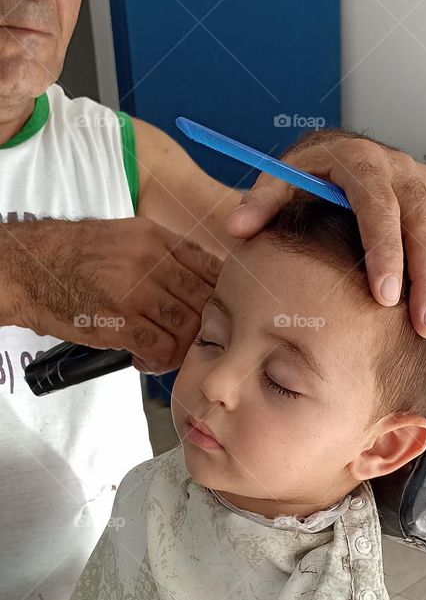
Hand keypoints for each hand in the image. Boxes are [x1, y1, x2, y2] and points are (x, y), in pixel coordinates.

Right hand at [12, 216, 221, 371]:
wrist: (31, 267)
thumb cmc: (75, 256)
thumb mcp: (126, 237)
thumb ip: (163, 254)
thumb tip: (197, 281)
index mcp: (157, 238)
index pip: (211, 268)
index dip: (220, 296)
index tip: (215, 314)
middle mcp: (152, 261)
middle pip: (205, 302)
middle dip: (204, 328)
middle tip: (188, 341)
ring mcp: (137, 291)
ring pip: (188, 329)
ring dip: (182, 349)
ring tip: (164, 354)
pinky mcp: (120, 322)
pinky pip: (162, 349)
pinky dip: (159, 362)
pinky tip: (143, 361)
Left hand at [224, 133, 425, 337]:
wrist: (340, 156)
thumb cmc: (306, 178)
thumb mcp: (278, 180)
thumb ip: (260, 203)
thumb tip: (236, 227)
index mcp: (359, 162)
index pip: (378, 206)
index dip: (385, 251)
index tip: (384, 298)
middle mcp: (402, 170)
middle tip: (424, 328)